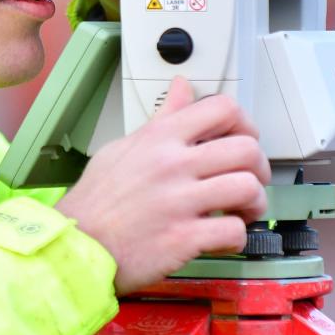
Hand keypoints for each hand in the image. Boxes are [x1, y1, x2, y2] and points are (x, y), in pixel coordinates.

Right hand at [56, 77, 269, 293]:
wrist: (75, 245)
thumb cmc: (97, 201)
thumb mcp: (124, 147)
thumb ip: (162, 119)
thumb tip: (183, 89)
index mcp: (160, 138)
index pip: (222, 108)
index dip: (245, 123)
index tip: (243, 139)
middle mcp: (172, 165)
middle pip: (246, 149)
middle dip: (259, 168)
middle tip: (250, 180)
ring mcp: (179, 201)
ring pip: (248, 189)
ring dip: (254, 204)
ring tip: (241, 211)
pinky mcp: (182, 238)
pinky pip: (234, 231)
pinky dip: (237, 237)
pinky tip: (222, 238)